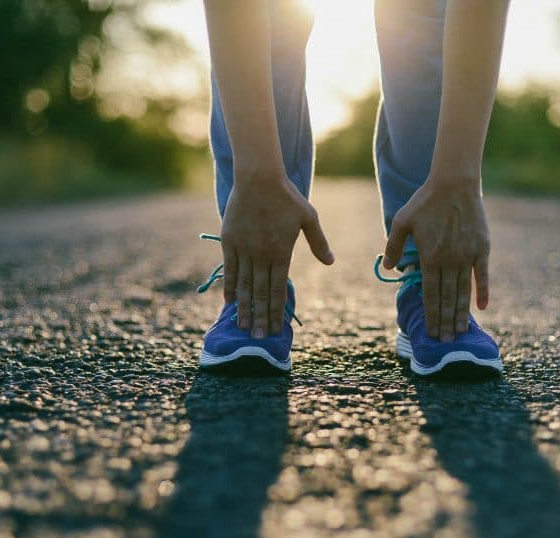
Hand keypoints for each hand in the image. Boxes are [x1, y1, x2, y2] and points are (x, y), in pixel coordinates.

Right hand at [221, 171, 333, 336]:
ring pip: (243, 285)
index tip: (275, 328)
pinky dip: (229, 287)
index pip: (277, 289)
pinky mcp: (229, 241)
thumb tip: (330, 262)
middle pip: (259, 293)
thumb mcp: (308, 217)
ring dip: (243, 308)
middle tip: (258, 338)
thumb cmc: (287, 197)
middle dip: (260, 318)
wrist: (258, 178)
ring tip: (242, 327)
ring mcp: (243, 249)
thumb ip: (318, 242)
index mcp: (281, 252)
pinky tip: (229, 303)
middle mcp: (261, 255)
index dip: (276, 311)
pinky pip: (229, 270)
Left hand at [382, 179, 489, 339]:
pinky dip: (482, 293)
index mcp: (429, 258)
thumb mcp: (401, 221)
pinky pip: (482, 276)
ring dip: (461, 314)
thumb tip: (387, 269)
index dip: (431, 316)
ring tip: (460, 332)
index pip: (429, 295)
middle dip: (445, 322)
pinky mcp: (482, 249)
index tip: (431, 332)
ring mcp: (467, 256)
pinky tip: (481, 308)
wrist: (454, 184)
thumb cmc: (425, 202)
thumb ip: (393, 246)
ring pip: (463, 292)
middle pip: (447, 299)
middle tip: (446, 342)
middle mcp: (449, 261)